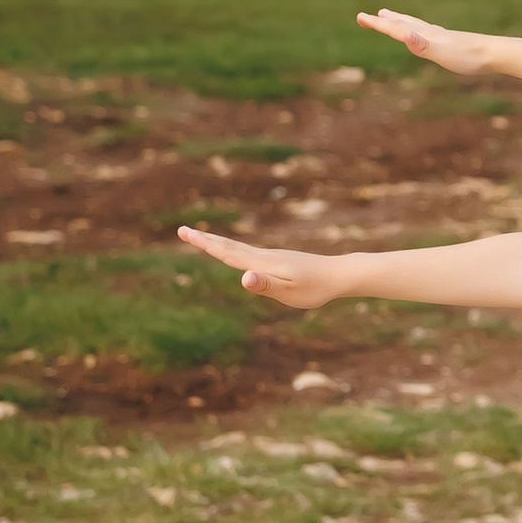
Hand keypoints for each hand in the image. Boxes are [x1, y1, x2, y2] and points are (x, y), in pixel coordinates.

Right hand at [177, 224, 348, 312]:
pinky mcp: (278, 260)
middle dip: (204, 239)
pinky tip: (235, 253)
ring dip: (217, 242)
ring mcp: (271, 256)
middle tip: (182, 230)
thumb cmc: (315, 287)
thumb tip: (243, 277)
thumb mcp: (289, 292)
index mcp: (262, 263)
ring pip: (238, 248)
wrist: (339, 274)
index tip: (185, 232)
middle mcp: (264, 256)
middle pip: (228, 245)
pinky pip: (249, 253)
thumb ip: (265, 285)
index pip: (227, 252)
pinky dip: (233, 249)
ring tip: (202, 238)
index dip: (205, 244)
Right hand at [359, 6, 496, 77]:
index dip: (378, 24)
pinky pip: (429, 33)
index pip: (397, 28)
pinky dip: (419, 30)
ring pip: (417, 25)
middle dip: (386, 21)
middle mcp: (433, 33)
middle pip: (404, 23)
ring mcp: (444, 36)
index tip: (360, 16)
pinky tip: (426, 33)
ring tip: (393, 17)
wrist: (498, 53)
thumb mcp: (443, 54)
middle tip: (371, 15)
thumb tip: (406, 35)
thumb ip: (423, 46)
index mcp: (427, 36)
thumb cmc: (470, 58)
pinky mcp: (453, 41)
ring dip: (402, 21)